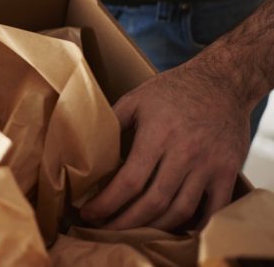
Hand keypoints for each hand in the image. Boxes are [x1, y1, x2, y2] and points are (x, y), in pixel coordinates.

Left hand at [80, 60, 250, 230]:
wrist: (222, 82)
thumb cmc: (173, 90)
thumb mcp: (136, 98)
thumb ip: (112, 122)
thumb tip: (85, 146)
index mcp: (157, 135)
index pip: (129, 181)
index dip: (107, 203)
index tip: (88, 213)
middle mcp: (184, 154)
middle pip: (152, 202)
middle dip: (124, 222)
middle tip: (104, 230)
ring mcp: (208, 165)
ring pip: (180, 210)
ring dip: (153, 227)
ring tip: (132, 231)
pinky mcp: (227, 172)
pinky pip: (213, 209)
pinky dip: (195, 224)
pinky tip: (173, 228)